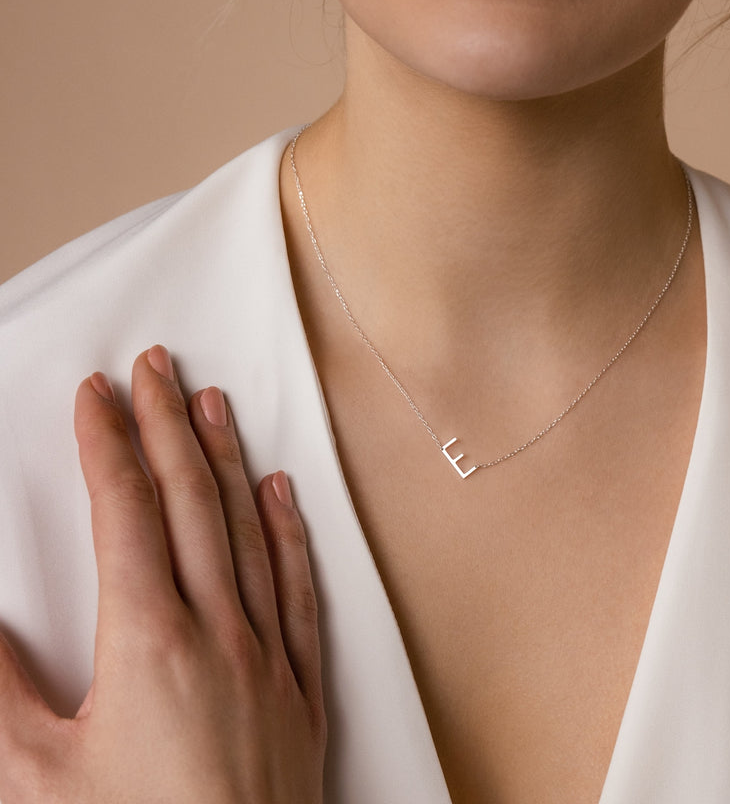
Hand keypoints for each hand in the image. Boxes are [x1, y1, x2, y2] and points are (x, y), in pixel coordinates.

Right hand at [0, 346, 325, 802]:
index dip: (106, 444)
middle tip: (156, 365)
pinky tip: (282, 493)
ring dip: (226, 460)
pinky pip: (298, 587)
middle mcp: (220, 632)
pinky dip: (288, 532)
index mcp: (150, 643)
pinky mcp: (302, 687)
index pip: (123, 512)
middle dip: (166, 425)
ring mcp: (269, 654)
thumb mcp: (35, 781)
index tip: (95, 394)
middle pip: (189, 501)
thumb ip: (0, 691)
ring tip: (212, 402)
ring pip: (246, 529)